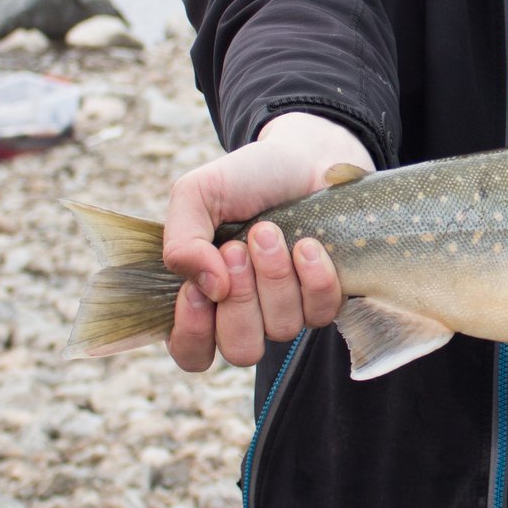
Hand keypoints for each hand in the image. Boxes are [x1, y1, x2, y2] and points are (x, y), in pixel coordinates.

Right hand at [163, 113, 369, 370]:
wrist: (306, 156)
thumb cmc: (246, 179)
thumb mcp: (197, 195)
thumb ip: (181, 240)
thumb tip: (208, 288)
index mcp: (204, 296)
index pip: (191, 351)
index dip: (193, 332)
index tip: (197, 290)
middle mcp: (245, 313)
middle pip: (240, 350)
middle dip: (241, 298)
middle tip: (239, 248)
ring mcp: (288, 310)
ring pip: (280, 330)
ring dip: (274, 277)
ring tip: (271, 232)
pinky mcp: (326, 300)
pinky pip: (320, 313)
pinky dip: (313, 277)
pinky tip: (308, 244)